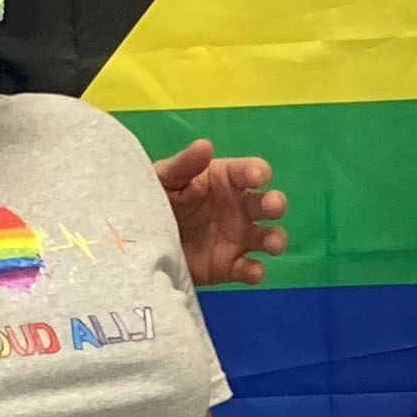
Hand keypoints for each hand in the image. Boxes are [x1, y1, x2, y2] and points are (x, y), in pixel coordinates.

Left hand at [156, 140, 288, 286]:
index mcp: (225, 181)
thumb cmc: (156, 199)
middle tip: (272, 206)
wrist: (141, 242)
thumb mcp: (165, 179)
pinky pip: (250, 269)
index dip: (257, 172)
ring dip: (275, 239)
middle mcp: (238, 208)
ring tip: (272, 243)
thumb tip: (205, 145)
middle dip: (275, 203)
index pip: (249, 172)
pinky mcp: (229, 266)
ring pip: (267, 237)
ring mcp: (237, 238)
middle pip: (267, 203)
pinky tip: (252, 271)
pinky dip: (255, 271)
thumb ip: (184, 165)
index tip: (256, 177)